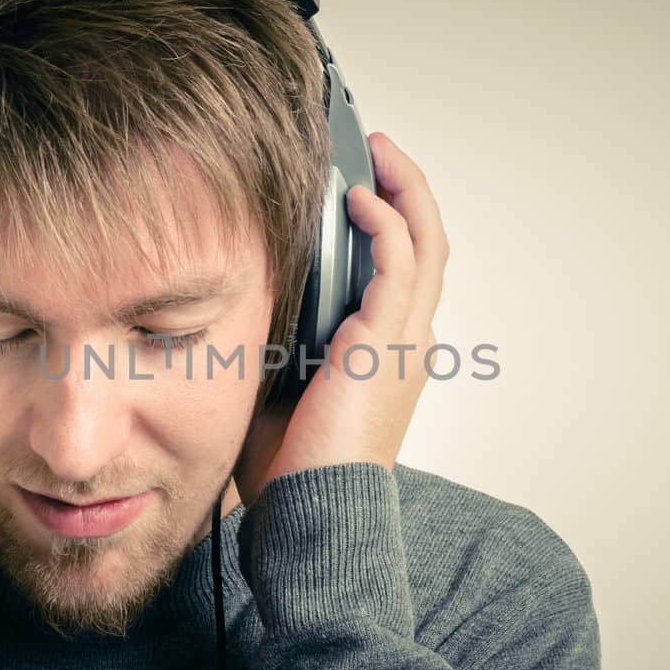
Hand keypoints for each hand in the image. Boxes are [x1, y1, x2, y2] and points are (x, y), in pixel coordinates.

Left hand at [233, 133, 448, 506]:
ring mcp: (404, 341)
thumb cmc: (296, 474)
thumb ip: (278, 349)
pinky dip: (386, 221)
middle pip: (429, 245)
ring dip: (404, 190)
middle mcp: (408, 343)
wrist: (313, 518)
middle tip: (378, 151)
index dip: (394, 224)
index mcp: (389, 357)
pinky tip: (358, 198)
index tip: (360, 188)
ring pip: (426, 241)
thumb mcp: (281, 392)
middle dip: (407, 190)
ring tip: (378, 153)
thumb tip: (239, 313)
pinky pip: (400, 262)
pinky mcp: (387, 342)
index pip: (406, 274)